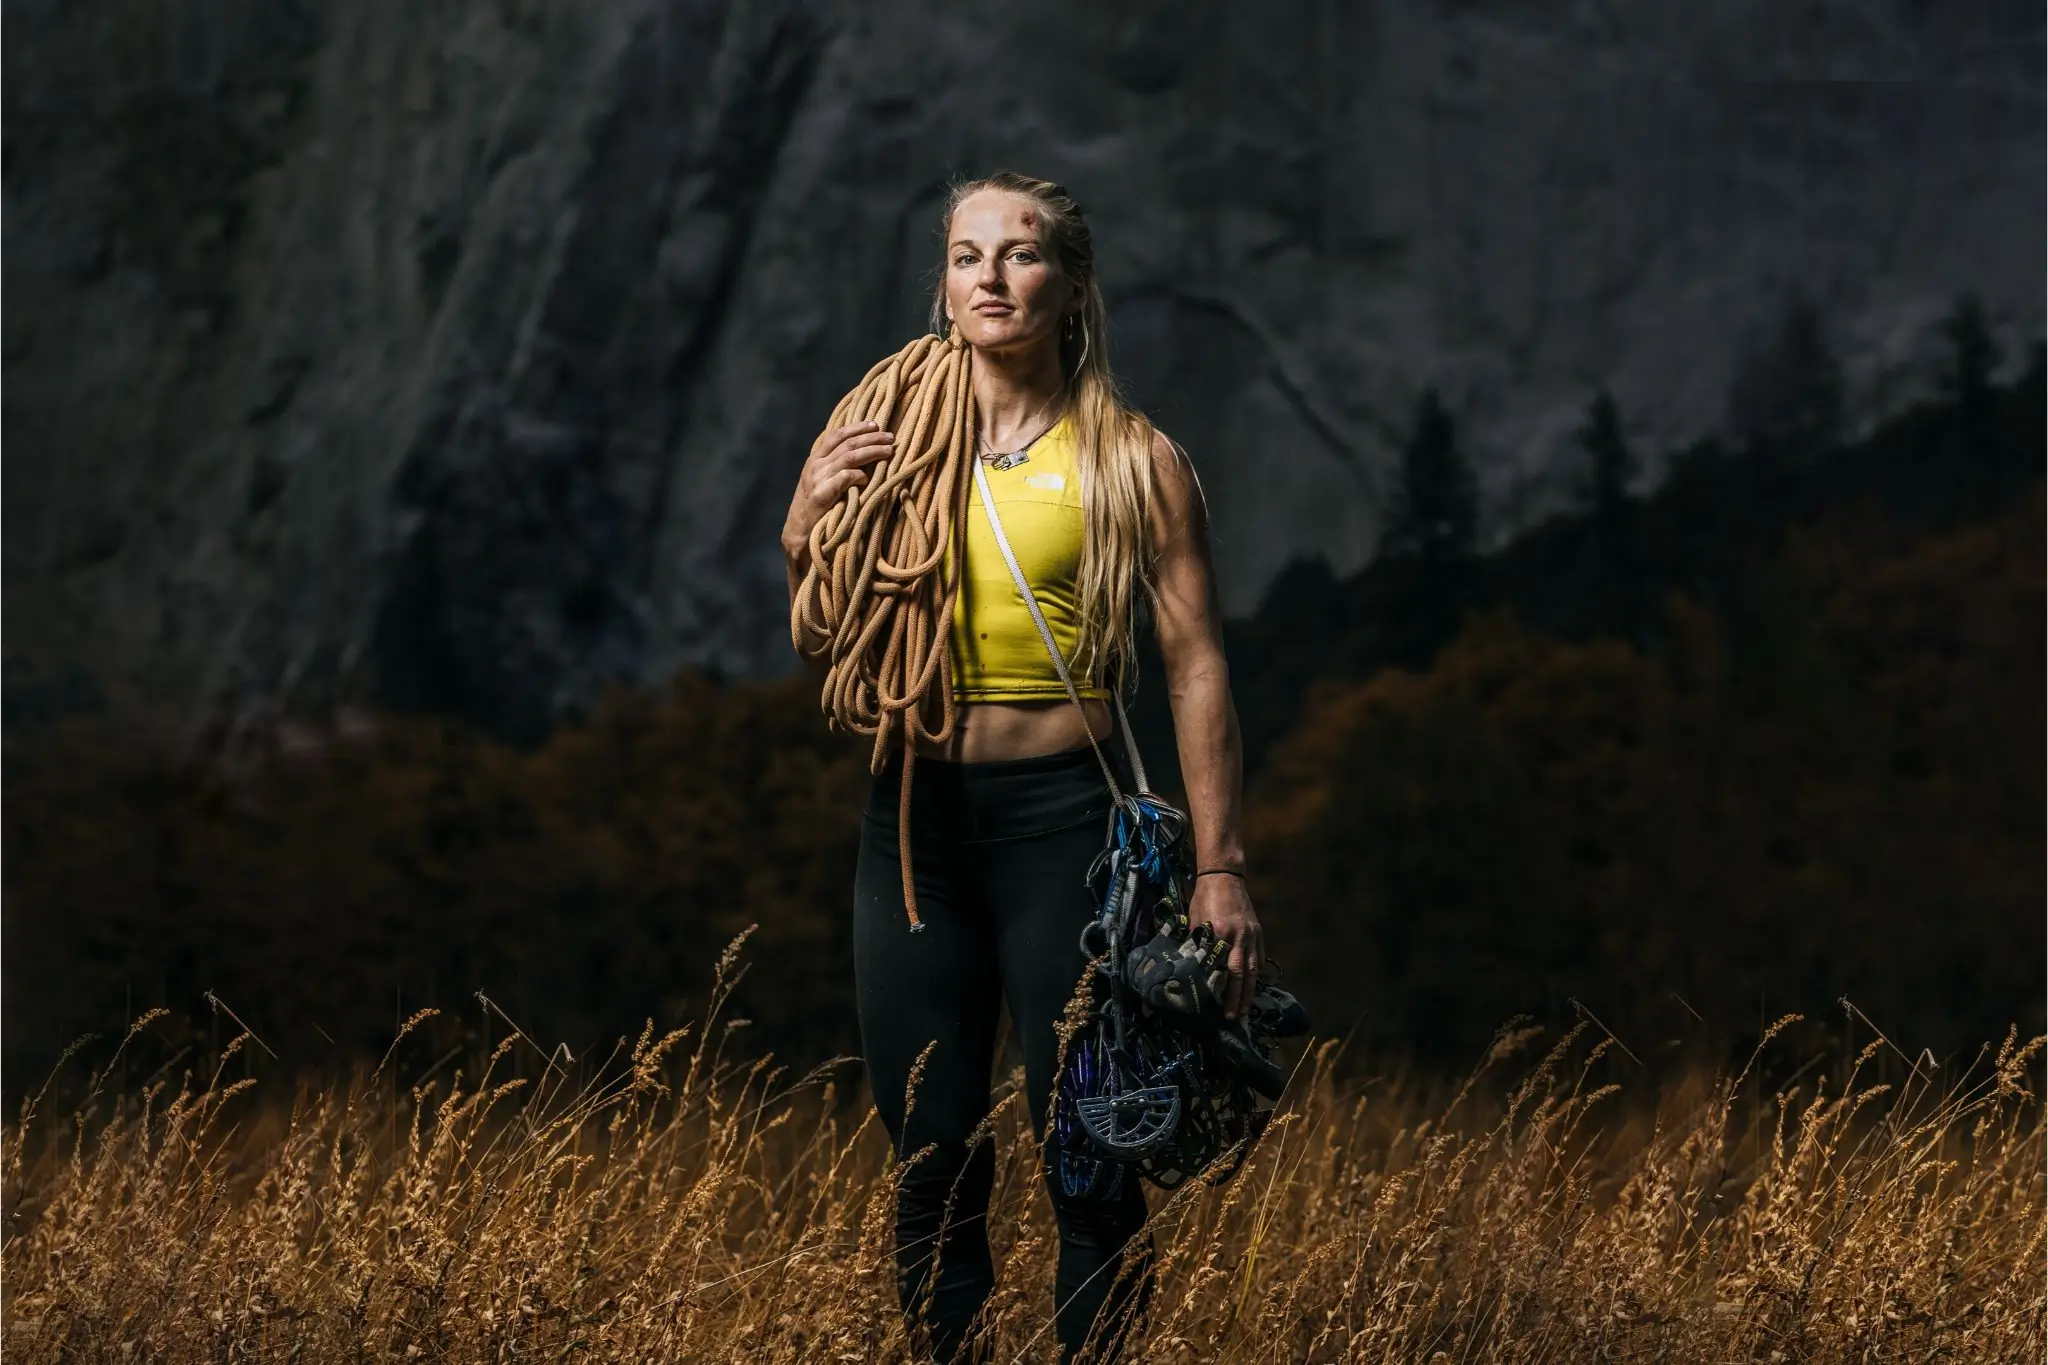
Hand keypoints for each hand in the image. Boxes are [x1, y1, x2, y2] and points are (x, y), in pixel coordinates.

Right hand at [783, 421, 895, 552]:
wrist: (799, 534)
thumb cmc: (816, 509)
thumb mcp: (822, 482)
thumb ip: (836, 468)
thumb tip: (863, 455)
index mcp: (815, 459)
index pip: (837, 435)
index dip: (857, 428)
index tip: (875, 425)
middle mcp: (816, 465)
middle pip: (847, 443)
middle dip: (871, 438)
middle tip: (890, 437)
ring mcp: (818, 478)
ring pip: (849, 457)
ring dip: (872, 452)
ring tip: (889, 451)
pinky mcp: (822, 494)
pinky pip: (846, 477)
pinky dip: (860, 476)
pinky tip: (868, 479)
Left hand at [1188, 874, 1262, 1020]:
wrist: (1224, 876)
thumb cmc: (1204, 898)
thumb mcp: (1194, 921)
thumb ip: (1196, 944)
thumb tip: (1190, 968)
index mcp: (1221, 934)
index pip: (1223, 970)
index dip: (1222, 991)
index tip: (1218, 1008)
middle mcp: (1240, 937)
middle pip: (1241, 974)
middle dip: (1238, 998)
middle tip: (1233, 1017)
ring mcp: (1252, 935)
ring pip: (1254, 969)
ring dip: (1249, 991)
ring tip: (1244, 1009)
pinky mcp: (1258, 932)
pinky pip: (1259, 958)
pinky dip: (1256, 974)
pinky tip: (1251, 987)